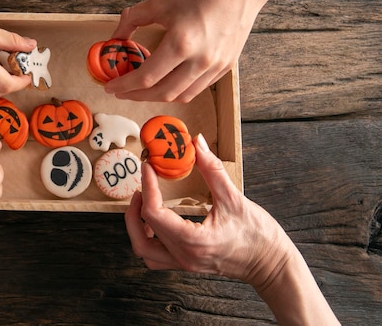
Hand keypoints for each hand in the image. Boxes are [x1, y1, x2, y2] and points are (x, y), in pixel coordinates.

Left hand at [107, 0, 261, 102]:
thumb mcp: (160, 1)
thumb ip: (133, 20)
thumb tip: (116, 37)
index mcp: (181, 43)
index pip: (146, 77)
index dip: (125, 86)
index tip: (111, 87)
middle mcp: (199, 61)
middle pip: (162, 93)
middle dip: (137, 96)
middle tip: (122, 91)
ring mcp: (215, 67)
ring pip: (181, 96)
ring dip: (157, 97)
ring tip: (141, 90)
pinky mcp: (224, 67)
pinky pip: (196, 89)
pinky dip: (177, 91)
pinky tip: (166, 83)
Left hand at [125, 133, 292, 286]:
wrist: (271, 264)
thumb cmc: (259, 236)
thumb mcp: (234, 198)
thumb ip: (212, 169)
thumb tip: (196, 143)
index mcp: (194, 241)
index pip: (154, 213)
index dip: (147, 187)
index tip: (148, 167)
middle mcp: (184, 256)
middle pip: (142, 234)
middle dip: (135, 206)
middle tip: (141, 184)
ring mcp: (184, 263)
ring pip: (143, 250)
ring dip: (136, 227)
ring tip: (142, 203)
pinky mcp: (186, 264)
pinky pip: (154, 257)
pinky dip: (146, 240)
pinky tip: (153, 223)